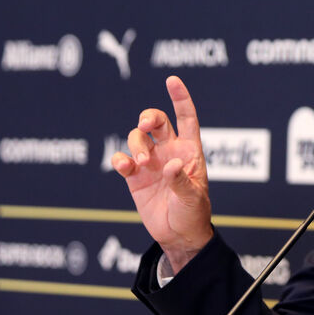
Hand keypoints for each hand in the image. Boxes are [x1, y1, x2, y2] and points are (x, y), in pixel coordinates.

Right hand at [111, 76, 212, 273]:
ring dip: (136, 143)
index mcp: (190, 150)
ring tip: (142, 163)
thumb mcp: (193, 198)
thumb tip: (171, 165)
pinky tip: (125, 166)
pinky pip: (122, 158)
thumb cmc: (193, 213)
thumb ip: (181, 181)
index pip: (186, 118)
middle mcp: (169, 151)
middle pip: (157, 121)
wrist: (178, 234)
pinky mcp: (134, 176)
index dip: (180, 98)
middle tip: (146, 125)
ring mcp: (151, 162)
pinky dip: (120, 158)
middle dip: (149, 117)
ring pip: (137, 137)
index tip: (172, 80)